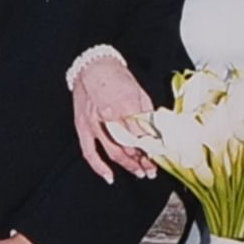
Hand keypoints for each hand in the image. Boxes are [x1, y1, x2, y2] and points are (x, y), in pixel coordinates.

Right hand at [72, 57, 156, 184]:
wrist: (93, 66)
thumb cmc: (116, 76)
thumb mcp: (139, 93)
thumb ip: (147, 115)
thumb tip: (156, 135)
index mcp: (127, 105)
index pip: (143, 135)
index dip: (153, 148)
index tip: (160, 155)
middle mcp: (110, 116)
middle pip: (131, 146)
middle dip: (143, 160)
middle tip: (152, 169)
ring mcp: (95, 123)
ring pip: (114, 152)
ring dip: (128, 165)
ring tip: (139, 172)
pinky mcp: (83, 126)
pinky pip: (90, 152)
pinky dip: (99, 167)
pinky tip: (109, 176)